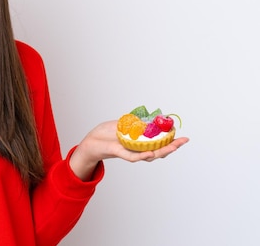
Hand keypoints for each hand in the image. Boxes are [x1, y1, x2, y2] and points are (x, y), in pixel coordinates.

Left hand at [69, 120, 189, 180]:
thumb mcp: (121, 124)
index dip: (170, 141)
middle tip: (184, 141)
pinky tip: (151, 152)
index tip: (181, 136)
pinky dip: (143, 155)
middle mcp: (137, 150)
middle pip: (158, 151)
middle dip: (172, 146)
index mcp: (139, 143)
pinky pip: (134, 156)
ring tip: (173, 146)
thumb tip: (147, 118)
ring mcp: (130, 152)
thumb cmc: (105, 134)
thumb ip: (134, 123)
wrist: (90, 141)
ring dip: (162, 151)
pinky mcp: (120, 153)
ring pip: (149, 155)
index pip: (158, 144)